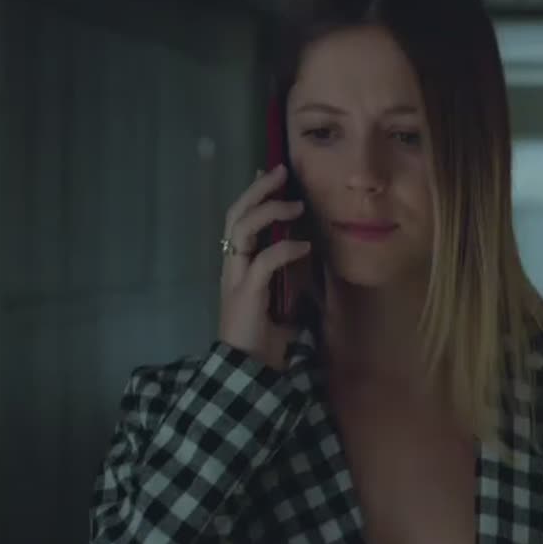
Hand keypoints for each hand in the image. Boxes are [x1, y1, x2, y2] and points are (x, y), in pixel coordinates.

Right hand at [217, 165, 312, 370]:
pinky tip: (304, 246)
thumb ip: (289, 276)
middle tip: (280, 172)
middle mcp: (232, 266)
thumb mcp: (282, 299)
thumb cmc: (265, 338)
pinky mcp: (246, 294)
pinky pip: (264, 261)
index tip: (271, 175)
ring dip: (270, 212)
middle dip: (257, 191)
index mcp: (238, 265)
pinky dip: (285, 249)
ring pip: (242, 230)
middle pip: (235, 216)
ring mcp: (236, 278)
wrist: (249, 370)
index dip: (252, 195)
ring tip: (296, 205)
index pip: (238, 220)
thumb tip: (310, 252)